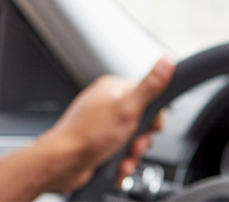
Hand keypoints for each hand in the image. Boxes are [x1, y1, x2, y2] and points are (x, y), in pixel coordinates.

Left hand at [36, 56, 174, 191]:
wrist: (62, 161)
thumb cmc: (88, 134)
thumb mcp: (127, 109)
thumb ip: (149, 86)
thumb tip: (165, 61)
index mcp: (112, 89)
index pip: (148, 95)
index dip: (155, 116)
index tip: (153, 127)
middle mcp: (105, 104)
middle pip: (141, 120)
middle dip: (142, 139)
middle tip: (134, 144)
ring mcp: (101, 123)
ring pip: (132, 139)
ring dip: (132, 154)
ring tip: (123, 159)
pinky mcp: (97, 141)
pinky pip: (120, 150)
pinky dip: (122, 161)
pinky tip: (117, 166)